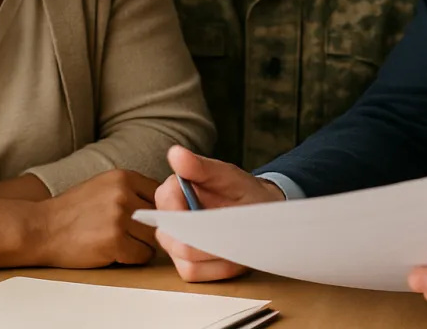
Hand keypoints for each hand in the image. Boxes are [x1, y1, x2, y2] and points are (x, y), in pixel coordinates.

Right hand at [32, 169, 159, 268]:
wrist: (40, 228)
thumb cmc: (72, 211)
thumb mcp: (103, 186)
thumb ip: (132, 190)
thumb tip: (166, 202)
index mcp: (123, 176)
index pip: (162, 193)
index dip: (158, 209)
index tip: (148, 219)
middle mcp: (124, 194)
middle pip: (162, 215)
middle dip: (153, 228)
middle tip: (135, 234)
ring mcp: (119, 217)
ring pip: (155, 237)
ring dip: (143, 244)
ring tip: (123, 243)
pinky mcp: (114, 241)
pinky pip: (143, 254)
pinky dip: (134, 258)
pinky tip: (117, 253)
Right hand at [153, 145, 284, 281]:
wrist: (260, 212)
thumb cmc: (242, 191)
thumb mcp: (228, 176)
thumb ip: (202, 167)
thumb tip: (175, 153)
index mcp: (173, 191)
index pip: (165, 202)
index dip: (186, 211)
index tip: (212, 214)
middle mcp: (168, 219)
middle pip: (170, 236)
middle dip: (202, 237)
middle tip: (230, 231)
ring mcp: (175, 244)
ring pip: (182, 258)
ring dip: (213, 254)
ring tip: (237, 242)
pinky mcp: (187, 264)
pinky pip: (193, 273)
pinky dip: (216, 269)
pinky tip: (235, 257)